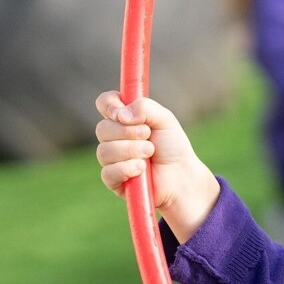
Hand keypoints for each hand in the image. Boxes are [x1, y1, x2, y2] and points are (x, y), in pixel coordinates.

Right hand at [95, 92, 221, 240]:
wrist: (182, 174)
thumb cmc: (172, 145)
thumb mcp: (164, 119)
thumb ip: (145, 108)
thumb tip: (120, 115)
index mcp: (123, 118)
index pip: (104, 103)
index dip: (109, 105)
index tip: (121, 113)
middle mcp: (113, 137)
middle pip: (102, 129)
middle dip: (128, 132)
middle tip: (148, 136)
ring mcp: (111, 159)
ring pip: (104, 151)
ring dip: (131, 150)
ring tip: (150, 153)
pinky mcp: (113, 180)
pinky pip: (108, 172)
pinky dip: (127, 168)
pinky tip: (142, 170)